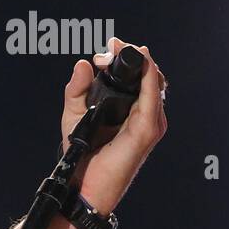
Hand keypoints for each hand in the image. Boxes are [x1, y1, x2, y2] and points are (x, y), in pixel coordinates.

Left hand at [60, 35, 167, 216]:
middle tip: (110, 46)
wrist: (83, 183)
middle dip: (130, 55)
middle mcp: (144, 113)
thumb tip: (82, 64)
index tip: (105, 50)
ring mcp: (150, 121)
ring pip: (154, 81)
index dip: (123, 58)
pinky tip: (142, 62)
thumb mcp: (73, 114)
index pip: (137, 76)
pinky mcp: (148, 129)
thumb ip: (76, 89)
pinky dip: (149, 76)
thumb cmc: (82, 152)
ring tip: (118, 49)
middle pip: (148, 75)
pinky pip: (152, 96)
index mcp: (131, 109)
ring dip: (139, 61)